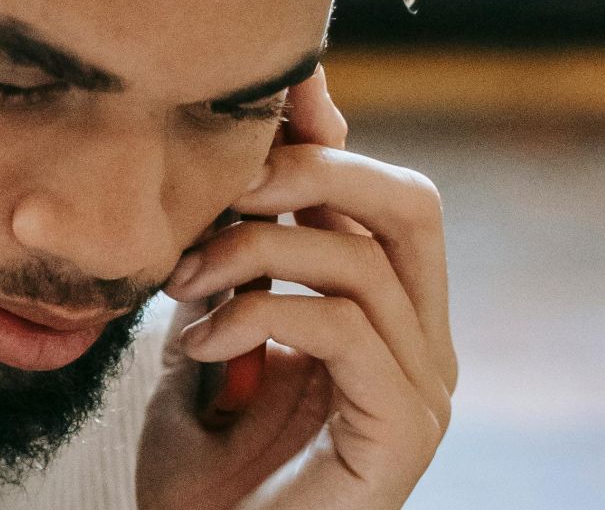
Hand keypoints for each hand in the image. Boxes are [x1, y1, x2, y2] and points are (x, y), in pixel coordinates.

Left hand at [135, 67, 456, 509]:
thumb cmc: (199, 480)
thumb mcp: (206, 340)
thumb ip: (228, 267)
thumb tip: (226, 168)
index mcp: (386, 317)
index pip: (380, 194)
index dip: (319, 143)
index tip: (236, 130)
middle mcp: (421, 347)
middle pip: (411, 204)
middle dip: (312, 171)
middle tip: (224, 187)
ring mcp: (422, 391)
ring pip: (362, 260)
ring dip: (254, 250)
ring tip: (183, 280)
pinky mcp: (403, 431)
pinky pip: (346, 328)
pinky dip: (262, 313)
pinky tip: (202, 340)